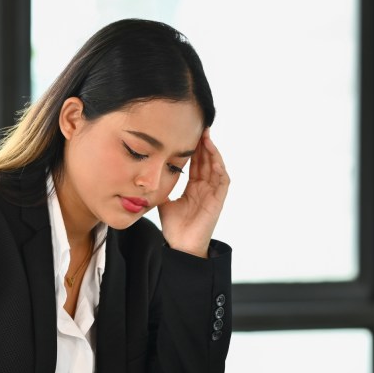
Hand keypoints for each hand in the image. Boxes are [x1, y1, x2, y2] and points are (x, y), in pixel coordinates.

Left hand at [158, 130, 229, 256]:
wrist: (180, 246)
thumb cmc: (173, 228)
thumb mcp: (164, 201)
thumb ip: (161, 188)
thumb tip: (150, 175)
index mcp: (193, 188)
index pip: (195, 164)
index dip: (193, 149)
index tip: (187, 133)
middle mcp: (205, 188)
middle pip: (206, 161)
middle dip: (203, 144)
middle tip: (199, 126)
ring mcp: (213, 193)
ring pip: (216, 167)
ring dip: (212, 151)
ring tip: (206, 136)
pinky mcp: (218, 200)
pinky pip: (223, 180)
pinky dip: (219, 167)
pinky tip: (213, 155)